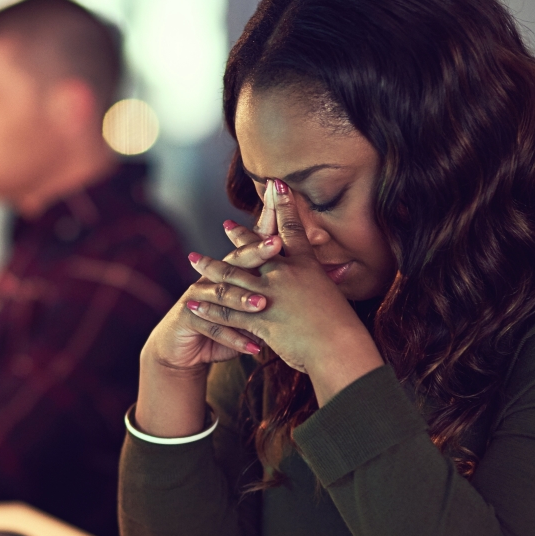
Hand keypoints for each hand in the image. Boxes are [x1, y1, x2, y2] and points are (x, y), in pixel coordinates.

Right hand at [131, 201, 283, 436]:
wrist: (184, 348)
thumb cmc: (227, 325)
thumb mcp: (255, 309)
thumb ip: (284, 292)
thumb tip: (329, 275)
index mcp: (232, 270)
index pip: (252, 244)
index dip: (266, 228)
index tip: (285, 212)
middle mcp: (214, 277)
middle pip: (236, 261)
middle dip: (255, 252)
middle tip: (276, 242)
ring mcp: (198, 296)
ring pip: (223, 294)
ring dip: (243, 299)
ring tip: (263, 304)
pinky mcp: (188, 318)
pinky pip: (214, 328)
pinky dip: (234, 340)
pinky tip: (255, 348)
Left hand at [186, 179, 383, 403]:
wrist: (340, 349)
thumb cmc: (343, 328)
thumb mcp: (334, 295)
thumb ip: (323, 281)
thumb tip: (330, 273)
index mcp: (307, 266)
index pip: (292, 229)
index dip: (283, 206)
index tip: (275, 186)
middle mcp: (286, 274)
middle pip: (254, 249)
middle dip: (238, 236)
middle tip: (225, 224)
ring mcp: (270, 294)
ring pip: (231, 277)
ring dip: (209, 267)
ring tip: (193, 259)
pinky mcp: (259, 318)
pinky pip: (227, 312)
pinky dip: (207, 307)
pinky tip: (191, 303)